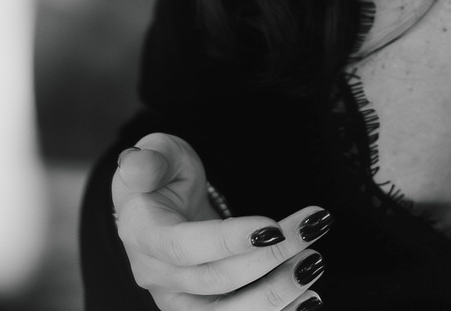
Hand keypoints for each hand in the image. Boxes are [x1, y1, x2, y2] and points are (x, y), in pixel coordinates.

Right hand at [112, 133, 329, 309]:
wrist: (159, 210)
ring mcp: (178, 301)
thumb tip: (138, 164)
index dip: (229, 241)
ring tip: (312, 263)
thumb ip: (152, 158)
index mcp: (142, 234)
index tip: (274, 227)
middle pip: (216, 280)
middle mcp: (156, 276)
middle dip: (270, 258)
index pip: (184, 247)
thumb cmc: (163, 178)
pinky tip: (307, 297)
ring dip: (276, 293)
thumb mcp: (158, 153)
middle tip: (309, 230)